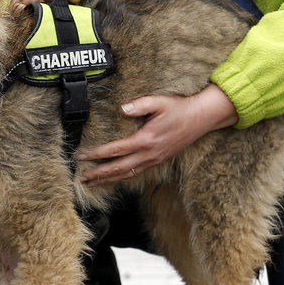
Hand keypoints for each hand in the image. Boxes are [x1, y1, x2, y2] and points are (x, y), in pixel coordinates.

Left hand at [77, 84, 238, 185]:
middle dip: (98, 174)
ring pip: (127, 174)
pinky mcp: (158, 160)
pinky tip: (114, 178)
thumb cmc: (180, 109)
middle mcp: (149, 154)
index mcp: (146, 139)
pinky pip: (137, 173)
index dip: (96, 154)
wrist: (202, 118)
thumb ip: (140, 105)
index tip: (81, 156)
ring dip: (108, 179)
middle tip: (82, 178)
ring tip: (93, 182)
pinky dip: (122, 177)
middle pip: (118, 168)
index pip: (115, 150)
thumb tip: (122, 108)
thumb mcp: (160, 102)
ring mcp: (154, 160)